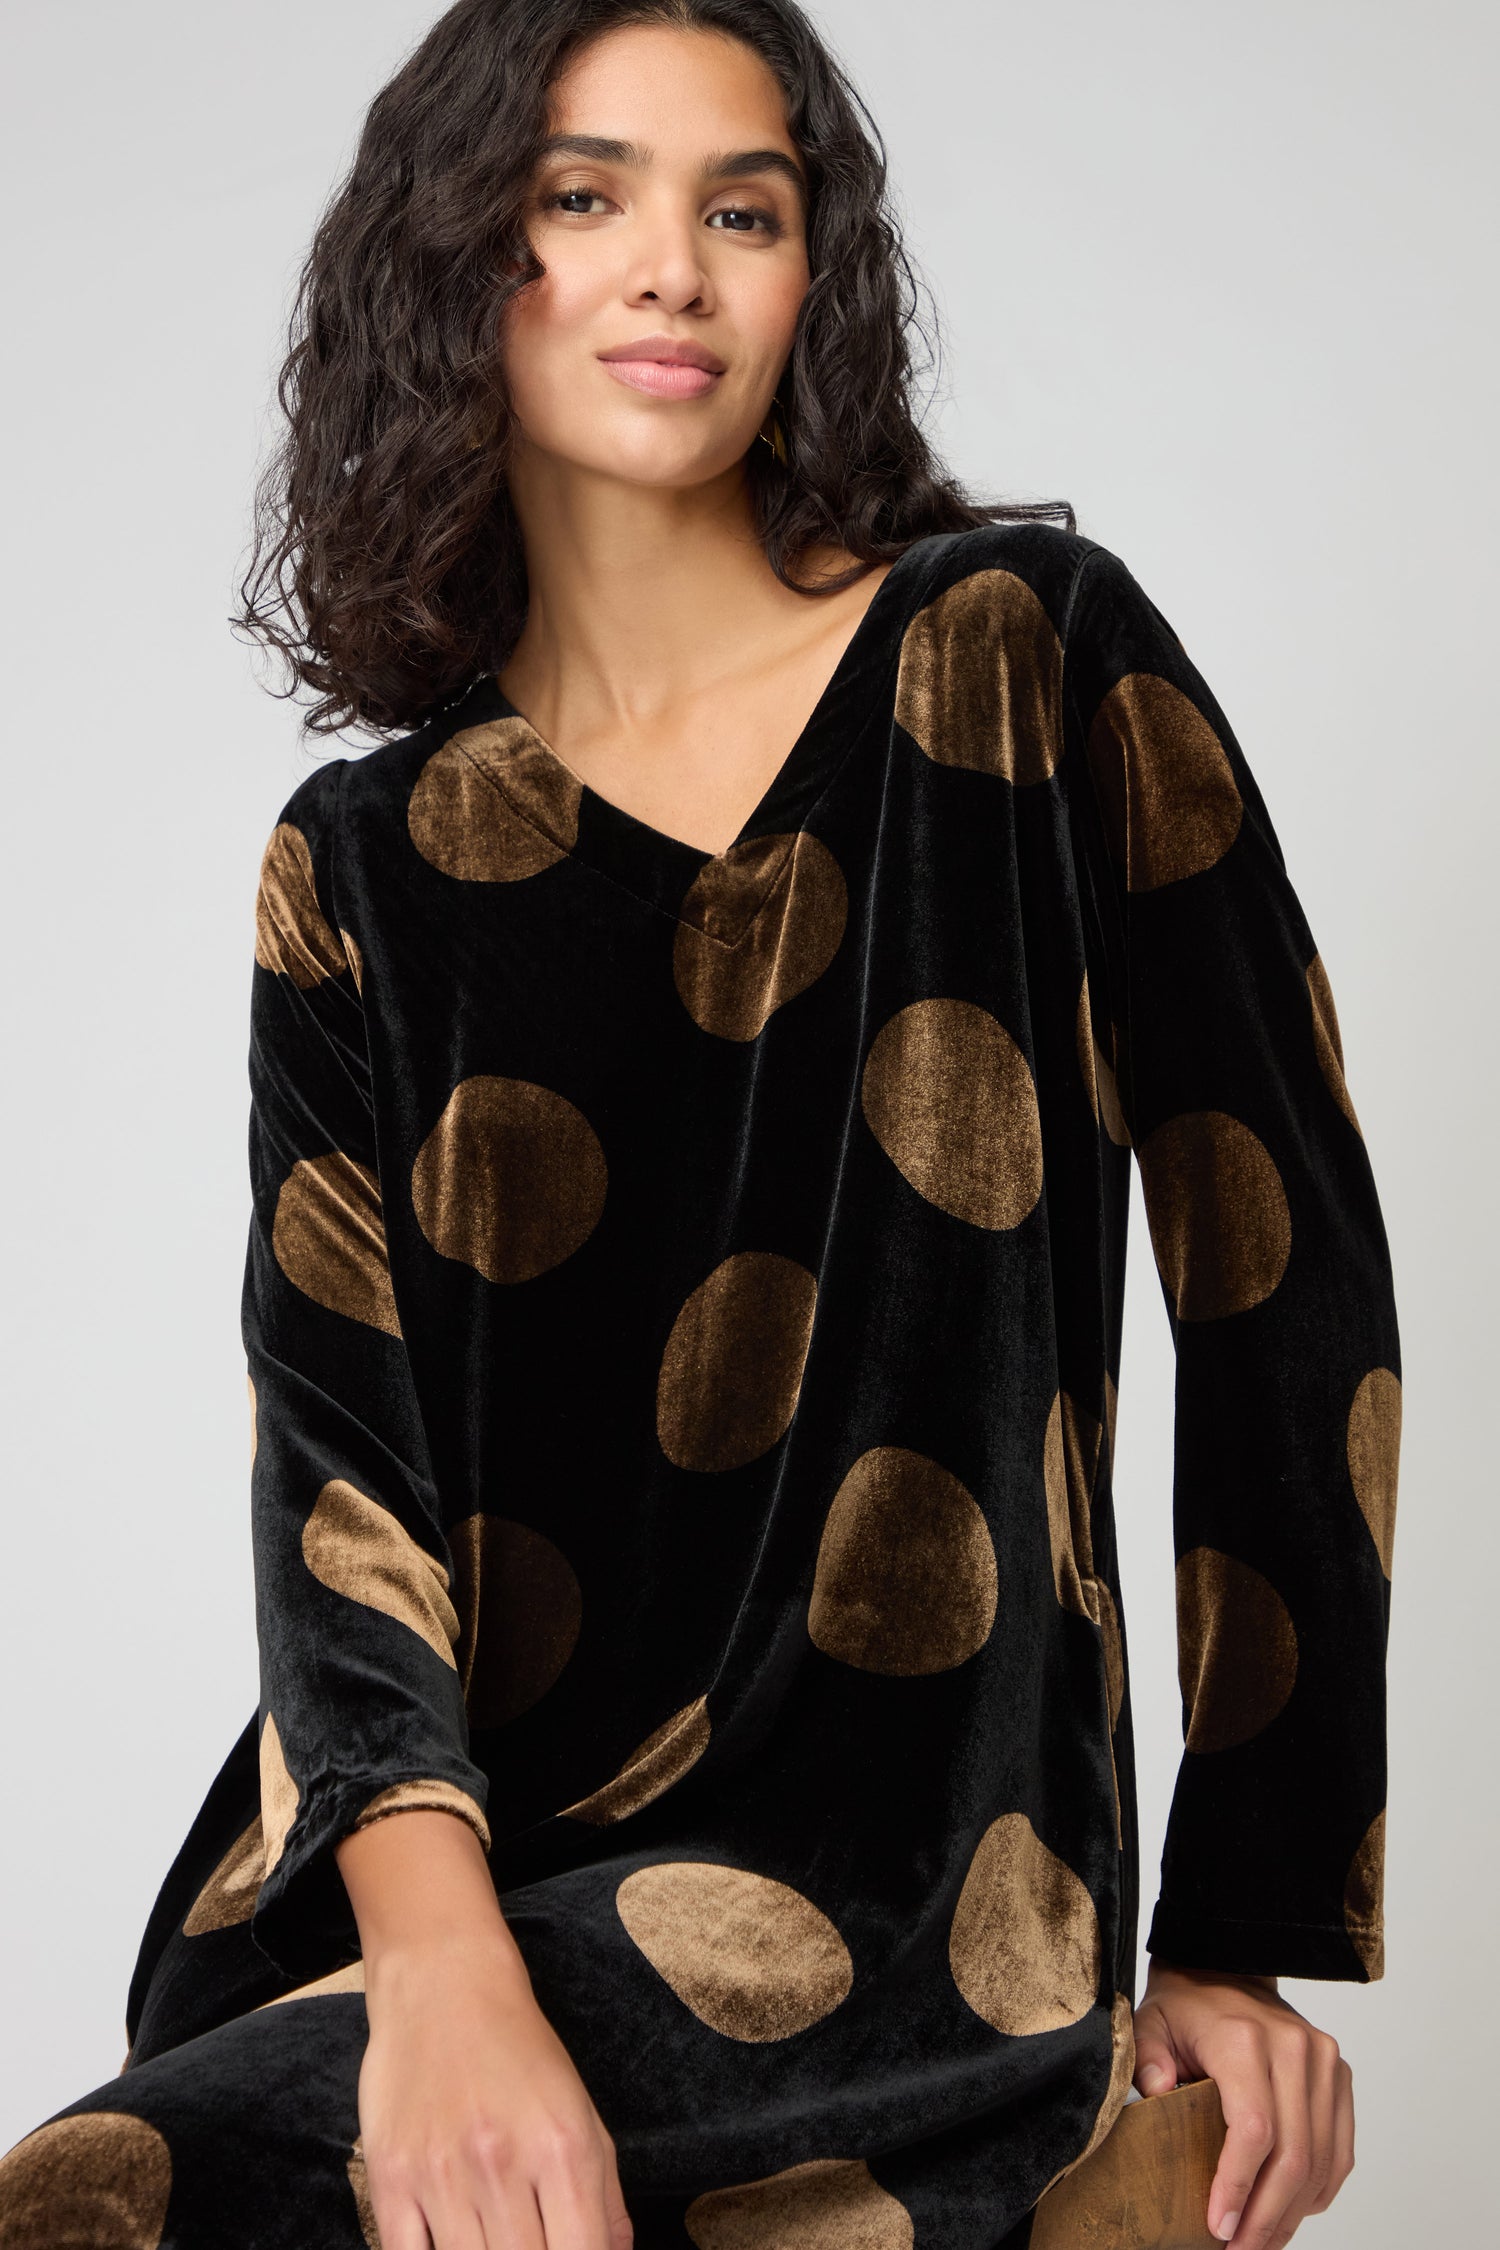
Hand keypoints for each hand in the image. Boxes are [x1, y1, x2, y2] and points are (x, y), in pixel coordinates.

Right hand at [358, 1936, 632, 2249]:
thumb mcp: (581, 2113)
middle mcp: (503, 2164)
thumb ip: (605, 2198)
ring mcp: (442, 2174)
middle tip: (527, 2241)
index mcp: (564, 2149)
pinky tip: (450, 2243)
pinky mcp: (389, 2177)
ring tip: (493, 2238)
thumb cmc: (518, 2052)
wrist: (443, 1983)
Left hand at [1131, 1961, 1353, 2249]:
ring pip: (1321, 2161)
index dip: (1238, 2185)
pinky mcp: (1339, 2076)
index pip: (1254, 2128)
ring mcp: (1324, 2061)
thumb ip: (1147, 2058)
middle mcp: (1294, 2048)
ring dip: (1293, 2214)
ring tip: (1261, 2243)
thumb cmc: (1185, 2006)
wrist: (1228, 1967)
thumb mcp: (1149, 2024)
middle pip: (1293, 2156)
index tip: (1218, 2227)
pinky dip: (1318, 2191)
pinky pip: (1339, 2150)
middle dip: (1266, 2216)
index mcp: (1245, 2038)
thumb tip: (1157, 2096)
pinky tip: (1289, 2213)